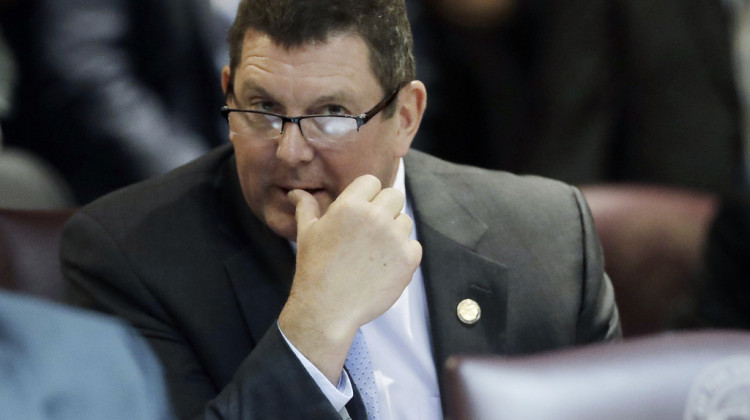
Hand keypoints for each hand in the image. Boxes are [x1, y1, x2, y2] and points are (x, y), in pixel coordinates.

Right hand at [278, 174, 421, 382]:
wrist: (327, 309)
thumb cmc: (314, 269)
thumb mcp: (307, 233)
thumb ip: (307, 207)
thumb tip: (296, 192)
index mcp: (350, 206)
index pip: (371, 182)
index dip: (366, 195)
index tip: (360, 212)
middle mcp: (376, 217)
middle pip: (394, 196)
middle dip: (384, 208)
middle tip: (370, 230)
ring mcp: (395, 239)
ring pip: (405, 221)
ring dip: (394, 231)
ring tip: (374, 251)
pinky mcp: (408, 260)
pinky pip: (414, 245)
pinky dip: (403, 254)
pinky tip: (383, 265)